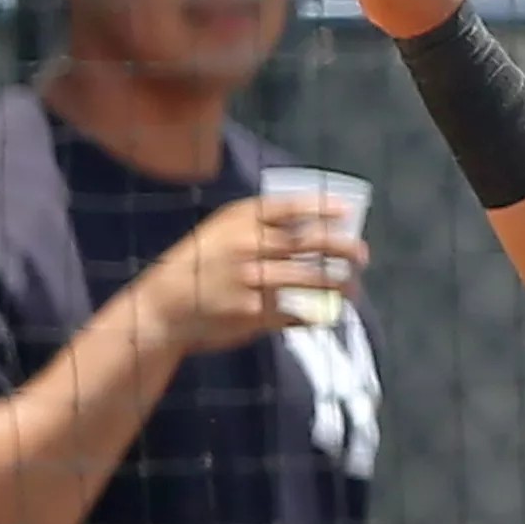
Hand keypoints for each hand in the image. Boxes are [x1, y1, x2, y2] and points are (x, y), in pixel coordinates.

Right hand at [130, 196, 370, 354]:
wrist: (161, 308)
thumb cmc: (198, 266)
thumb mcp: (219, 233)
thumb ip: (258, 226)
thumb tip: (313, 226)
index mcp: (238, 220)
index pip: (289, 208)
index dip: (321, 208)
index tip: (347, 212)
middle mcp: (246, 246)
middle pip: (308, 242)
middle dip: (343, 247)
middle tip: (362, 254)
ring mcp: (249, 279)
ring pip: (309, 278)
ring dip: (339, 284)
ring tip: (354, 288)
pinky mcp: (251, 312)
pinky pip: (294, 312)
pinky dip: (314, 314)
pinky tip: (325, 315)